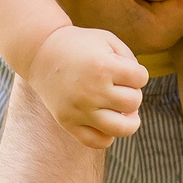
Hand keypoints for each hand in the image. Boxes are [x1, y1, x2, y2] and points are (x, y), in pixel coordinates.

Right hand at [27, 24, 147, 149]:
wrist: (41, 53)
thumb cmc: (80, 46)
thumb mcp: (108, 41)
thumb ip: (130, 61)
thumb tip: (138, 91)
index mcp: (103, 67)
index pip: (141, 78)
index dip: (138, 74)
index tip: (124, 70)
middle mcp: (91, 91)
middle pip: (133, 103)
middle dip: (133, 94)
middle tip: (120, 88)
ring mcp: (79, 110)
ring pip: (122, 129)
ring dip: (129, 121)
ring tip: (124, 112)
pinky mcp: (68, 123)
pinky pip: (98, 142)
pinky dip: (108, 136)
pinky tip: (106, 121)